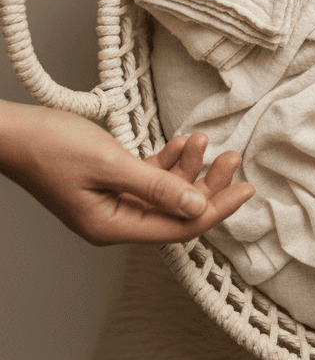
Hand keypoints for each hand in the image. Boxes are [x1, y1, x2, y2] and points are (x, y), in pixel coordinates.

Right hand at [1, 101, 254, 243]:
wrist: (10, 131)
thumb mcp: (109, 163)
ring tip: (204, 139)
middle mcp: (115, 220)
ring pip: (166, 192)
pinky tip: (182, 141)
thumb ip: (155, 185)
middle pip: (176, 211)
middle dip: (208, 185)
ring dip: (188, 167)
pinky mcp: (110, 183)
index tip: (247, 189)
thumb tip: (196, 205)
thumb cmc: (49, 145)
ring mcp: (113, 202)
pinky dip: (168, 161)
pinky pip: (149, 178)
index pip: (179, 228)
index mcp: (112, 227)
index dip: (216, 209)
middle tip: (233, 157)